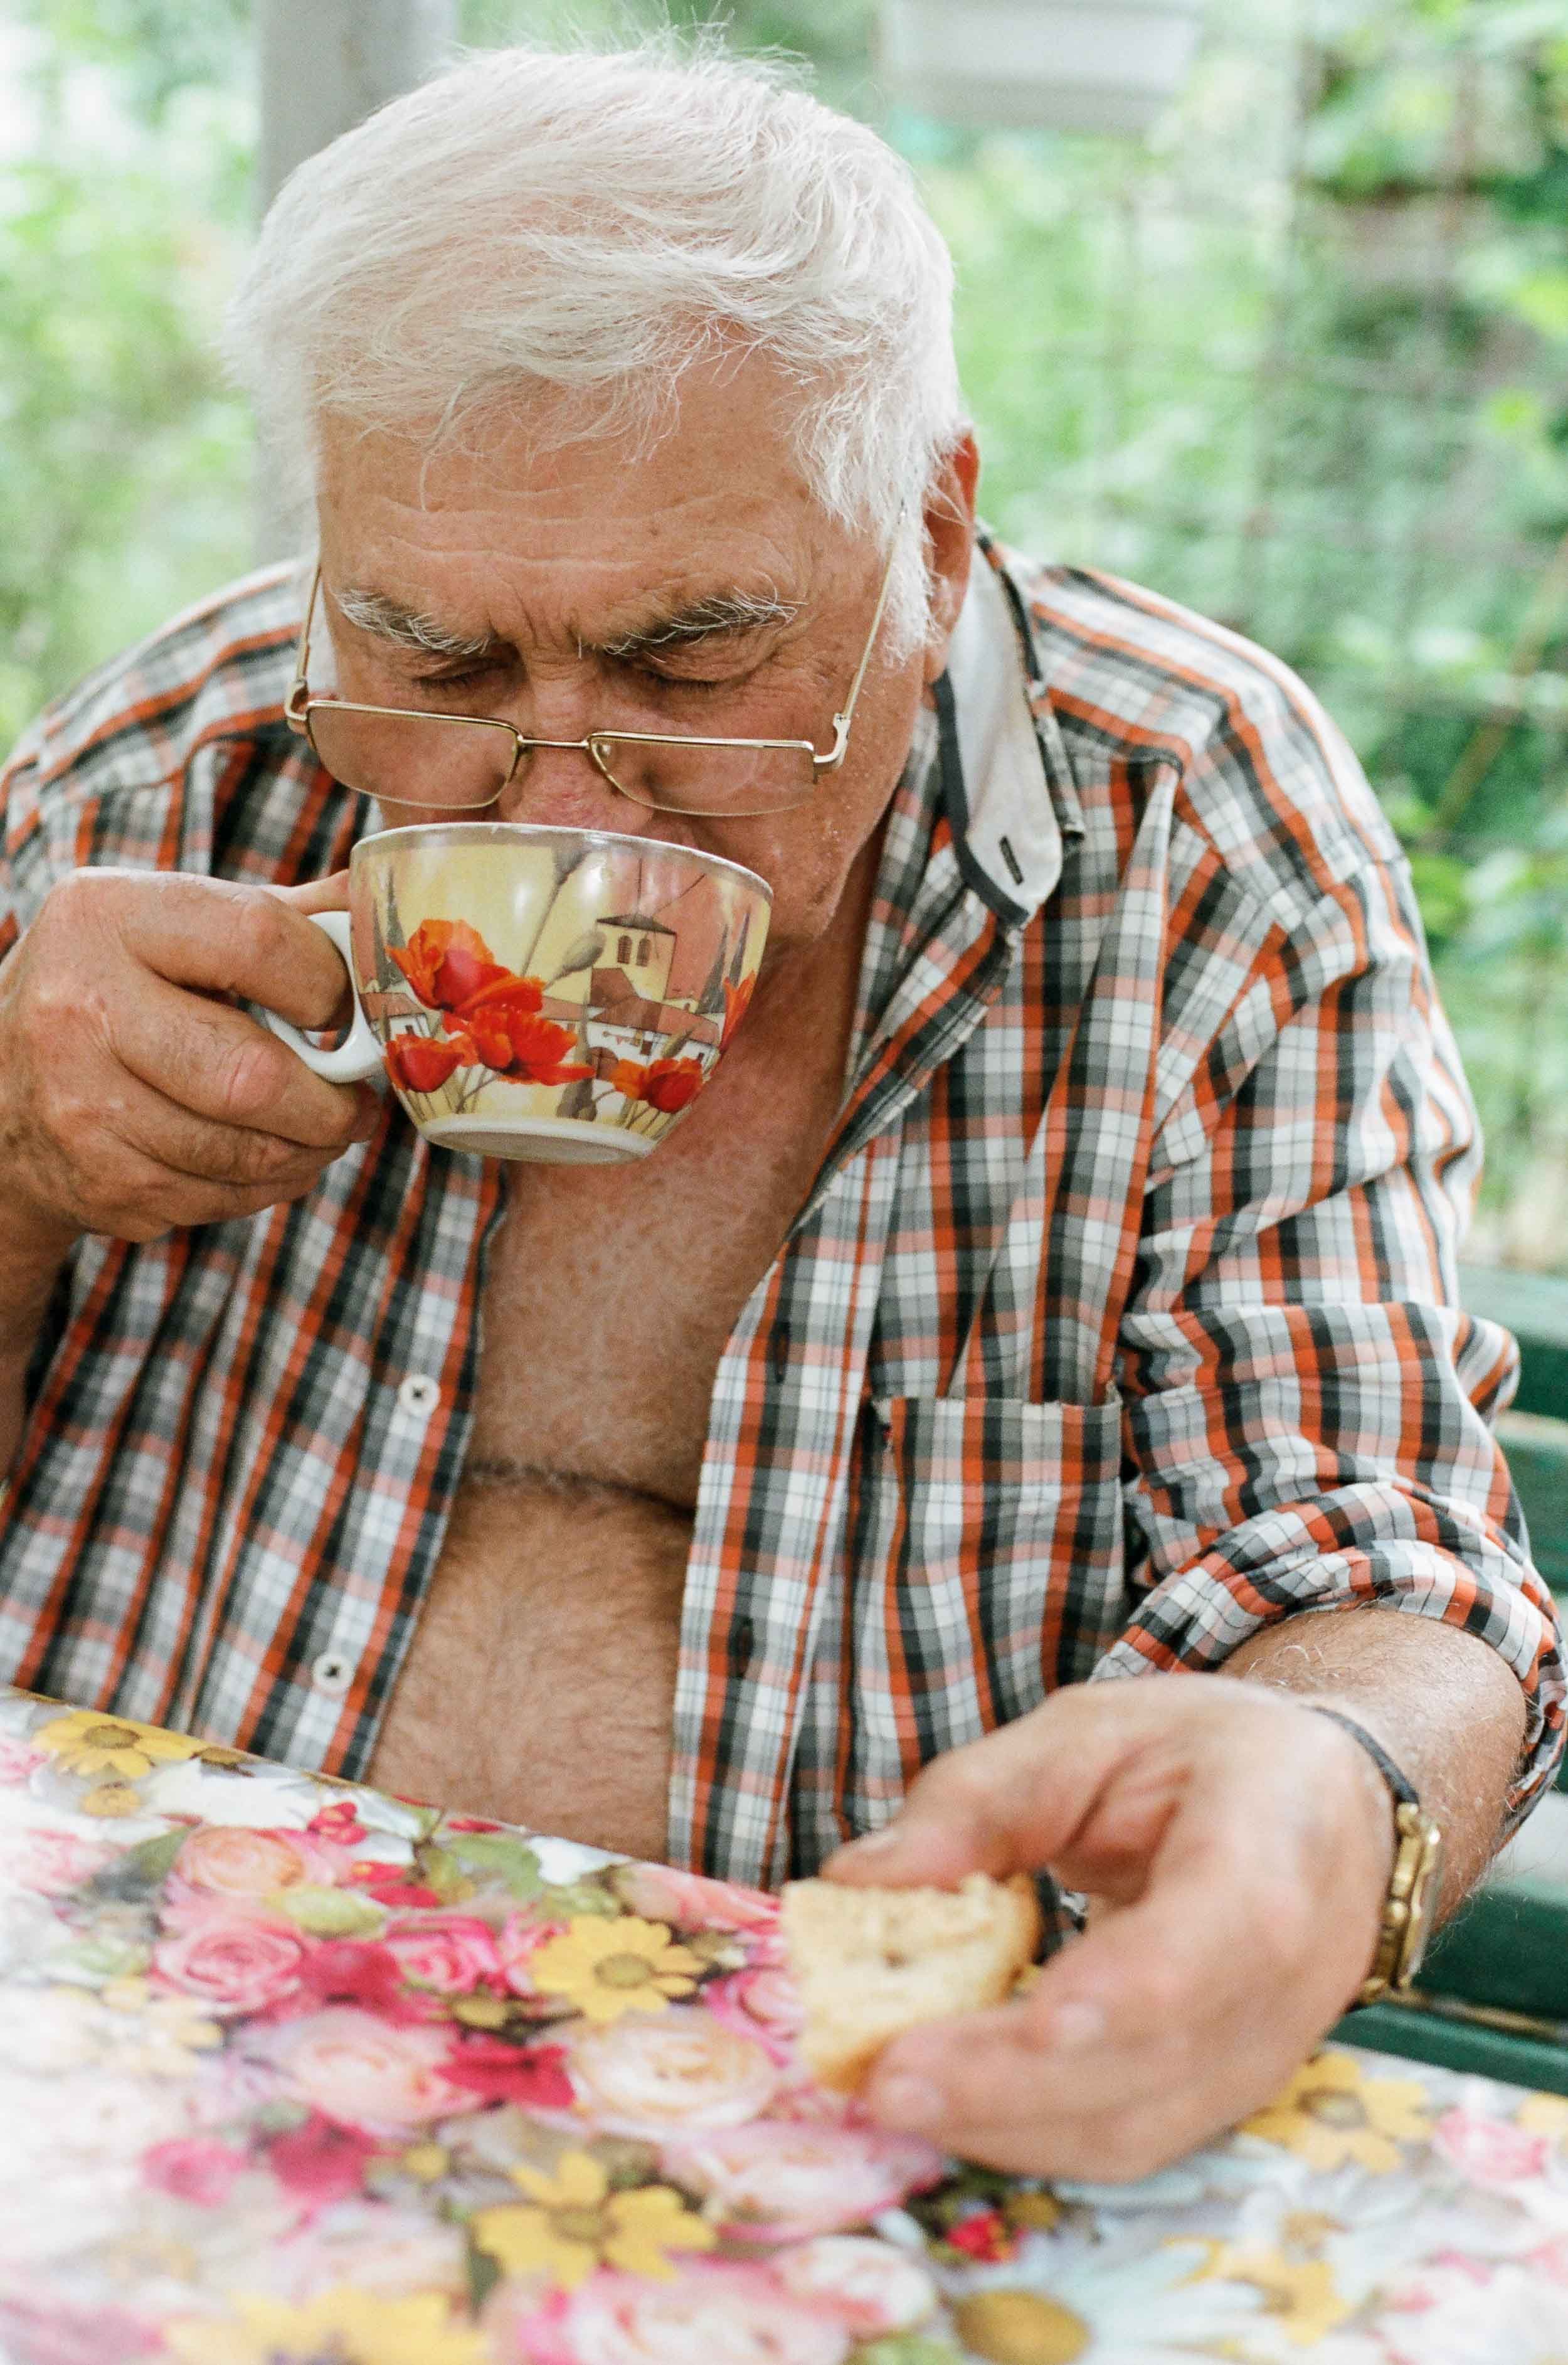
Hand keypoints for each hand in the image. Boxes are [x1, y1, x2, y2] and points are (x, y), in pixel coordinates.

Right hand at [0, 867, 378, 1256]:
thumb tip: (380, 900)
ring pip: (246, 1151)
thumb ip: (277, 915)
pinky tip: (263, 1157)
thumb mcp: (170, 927)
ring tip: (324, 1130)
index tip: (347, 1008)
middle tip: (358, 1101)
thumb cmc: (117, 992)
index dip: (331, 983)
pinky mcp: (99, 1181)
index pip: (259, 941)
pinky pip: (222, 1197)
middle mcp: (79, 1007)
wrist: (4, 1093)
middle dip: (332, 1101)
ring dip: (310, 1151)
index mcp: (107, 916)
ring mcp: (81, 1105)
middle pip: (254, 1075)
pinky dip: (264, 1184)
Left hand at [822, 1673, 1394, 2181]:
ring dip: (1003, 2127)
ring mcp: (1265, 2054)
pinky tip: (943, 2106)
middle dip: (1011, 2082)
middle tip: (883, 2077)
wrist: (1320, 1810)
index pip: (1213, 1939)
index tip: (1027, 2019)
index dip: (1124, 1992)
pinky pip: (1125, 2141)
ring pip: (1137, 2128)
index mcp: (1272, 1847)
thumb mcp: (1089, 1731)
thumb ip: (980, 1799)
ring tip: (888, 2097)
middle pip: (1153, 2058)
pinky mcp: (1223, 2099)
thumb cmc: (1198, 1756)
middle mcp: (1290, 1974)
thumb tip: (858, 1879)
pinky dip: (1027, 2135)